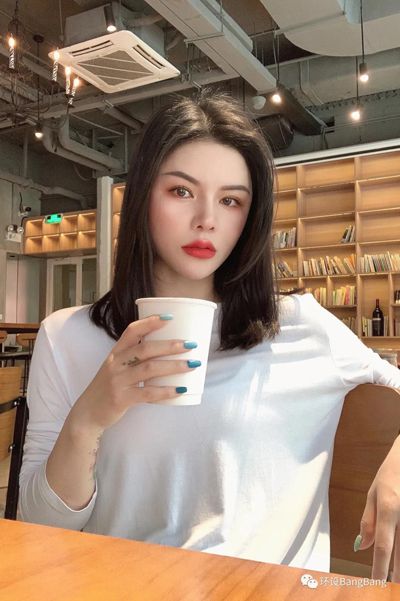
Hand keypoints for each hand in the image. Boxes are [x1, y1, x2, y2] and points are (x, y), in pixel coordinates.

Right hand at [74, 314, 197, 431]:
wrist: (88, 413)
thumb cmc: (108, 388)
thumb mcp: (116, 368)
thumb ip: (135, 359)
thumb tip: (166, 351)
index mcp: (116, 353)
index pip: (131, 331)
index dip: (150, 322)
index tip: (169, 317)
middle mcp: (115, 364)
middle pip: (145, 349)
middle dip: (170, 345)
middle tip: (190, 344)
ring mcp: (117, 381)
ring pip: (149, 369)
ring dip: (173, 366)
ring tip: (192, 364)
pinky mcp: (121, 398)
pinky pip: (147, 393)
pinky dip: (166, 391)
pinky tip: (180, 389)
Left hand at [356, 437, 399, 581]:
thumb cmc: (392, 472)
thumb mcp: (374, 491)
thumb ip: (369, 520)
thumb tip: (364, 547)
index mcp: (389, 508)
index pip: (384, 545)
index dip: (380, 567)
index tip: (376, 583)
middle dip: (397, 573)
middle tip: (391, 589)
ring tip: (398, 578)